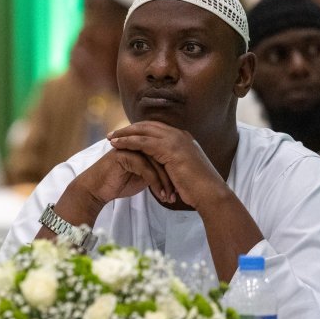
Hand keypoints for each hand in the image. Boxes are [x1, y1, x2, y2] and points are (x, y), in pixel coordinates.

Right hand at [46, 144, 177, 236]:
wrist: (97, 190)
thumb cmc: (118, 183)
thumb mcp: (143, 177)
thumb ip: (155, 170)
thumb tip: (172, 174)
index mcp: (144, 145)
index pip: (166, 154)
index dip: (174, 171)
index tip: (182, 189)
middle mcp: (138, 143)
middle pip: (163, 156)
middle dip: (172, 177)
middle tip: (178, 194)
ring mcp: (131, 147)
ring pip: (156, 162)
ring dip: (165, 182)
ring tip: (169, 197)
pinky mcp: (124, 154)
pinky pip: (145, 168)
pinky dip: (155, 183)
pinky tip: (159, 194)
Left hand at [106, 121, 226, 210]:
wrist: (209, 193)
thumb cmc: (198, 188)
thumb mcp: (184, 171)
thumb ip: (174, 164)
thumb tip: (165, 168)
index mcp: (183, 138)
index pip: (157, 129)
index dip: (140, 130)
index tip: (126, 134)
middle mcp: (179, 135)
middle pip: (148, 125)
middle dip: (129, 129)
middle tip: (114, 133)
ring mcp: (175, 139)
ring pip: (143, 131)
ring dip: (125, 133)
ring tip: (110, 138)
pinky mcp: (169, 148)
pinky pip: (142, 142)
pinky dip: (128, 141)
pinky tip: (116, 145)